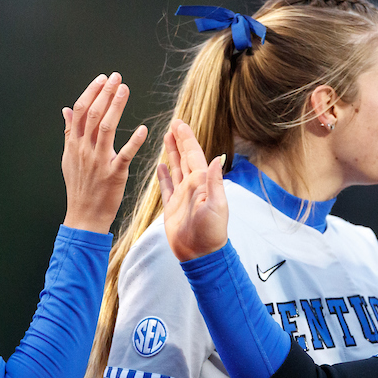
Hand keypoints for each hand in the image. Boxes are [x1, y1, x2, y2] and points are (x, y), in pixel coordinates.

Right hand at [61, 73, 147, 233]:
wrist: (84, 215)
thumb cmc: (79, 186)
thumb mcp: (68, 158)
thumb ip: (69, 132)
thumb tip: (66, 110)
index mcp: (73, 144)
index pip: (81, 111)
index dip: (92, 92)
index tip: (102, 78)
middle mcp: (84, 149)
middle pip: (94, 115)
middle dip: (105, 93)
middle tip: (116, 77)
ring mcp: (98, 161)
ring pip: (106, 128)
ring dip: (116, 107)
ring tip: (124, 90)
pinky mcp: (113, 174)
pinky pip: (124, 154)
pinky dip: (134, 141)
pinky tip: (143, 129)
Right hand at [156, 119, 227, 260]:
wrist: (201, 254)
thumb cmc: (212, 232)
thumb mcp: (216, 205)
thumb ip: (214, 181)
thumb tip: (217, 158)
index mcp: (201, 182)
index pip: (193, 154)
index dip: (186, 138)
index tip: (180, 123)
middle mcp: (192, 186)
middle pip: (184, 157)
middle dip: (179, 140)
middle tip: (174, 123)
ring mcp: (181, 195)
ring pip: (175, 168)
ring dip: (171, 153)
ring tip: (166, 137)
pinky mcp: (171, 207)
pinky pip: (166, 187)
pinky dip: (163, 175)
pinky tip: (159, 166)